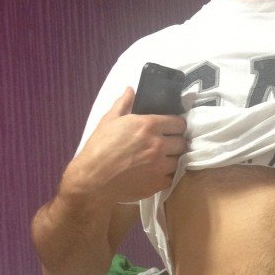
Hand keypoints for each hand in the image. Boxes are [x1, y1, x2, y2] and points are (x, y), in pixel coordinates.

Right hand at [61, 88, 187, 204]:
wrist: (93, 179)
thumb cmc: (98, 148)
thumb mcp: (109, 121)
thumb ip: (123, 104)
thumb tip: (130, 90)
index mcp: (148, 126)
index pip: (178, 123)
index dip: (176, 125)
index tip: (171, 128)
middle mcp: (158, 145)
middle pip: (182, 143)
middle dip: (175, 142)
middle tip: (166, 144)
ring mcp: (160, 166)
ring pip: (178, 161)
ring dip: (172, 159)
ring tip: (161, 159)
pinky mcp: (157, 184)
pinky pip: (171, 178)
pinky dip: (166, 175)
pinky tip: (155, 173)